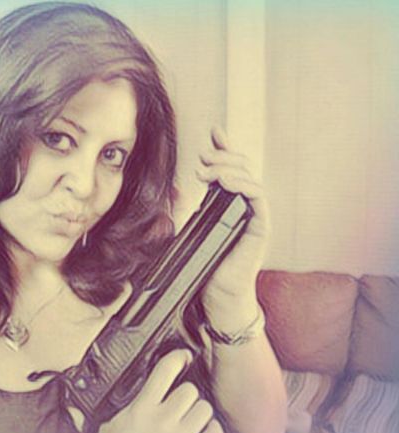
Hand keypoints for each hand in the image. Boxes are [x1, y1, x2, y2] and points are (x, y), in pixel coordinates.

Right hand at [86, 350, 223, 432]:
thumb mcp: (112, 426)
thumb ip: (126, 408)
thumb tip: (136, 395)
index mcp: (141, 410)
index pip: (165, 371)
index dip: (177, 357)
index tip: (183, 356)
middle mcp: (162, 422)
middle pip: (190, 390)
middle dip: (185, 394)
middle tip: (179, 402)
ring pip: (205, 409)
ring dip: (199, 412)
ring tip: (190, 419)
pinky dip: (211, 431)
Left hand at [195, 126, 270, 328]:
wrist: (217, 296)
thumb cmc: (205, 266)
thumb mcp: (190, 230)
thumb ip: (187, 209)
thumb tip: (175, 188)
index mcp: (230, 203)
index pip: (232, 168)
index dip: (225, 148)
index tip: (214, 132)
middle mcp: (245, 206)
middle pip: (242, 168)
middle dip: (223, 157)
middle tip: (202, 158)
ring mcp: (255, 216)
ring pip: (250, 179)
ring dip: (229, 168)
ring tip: (207, 169)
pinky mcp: (260, 228)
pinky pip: (258, 199)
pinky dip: (243, 185)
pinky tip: (225, 181)